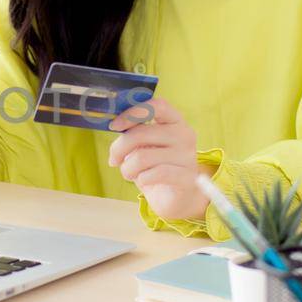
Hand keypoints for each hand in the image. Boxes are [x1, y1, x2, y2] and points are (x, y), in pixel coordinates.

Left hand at [107, 98, 209, 219]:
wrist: (176, 195)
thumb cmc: (155, 165)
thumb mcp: (143, 144)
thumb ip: (133, 131)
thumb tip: (114, 124)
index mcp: (175, 120)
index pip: (156, 106)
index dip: (132, 113)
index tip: (114, 126)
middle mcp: (185, 134)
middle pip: (141, 133)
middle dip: (119, 148)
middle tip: (114, 160)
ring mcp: (188, 156)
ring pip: (142, 157)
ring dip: (127, 168)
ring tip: (128, 173)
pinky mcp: (187, 177)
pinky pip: (153, 174)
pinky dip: (141, 179)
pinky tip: (143, 180)